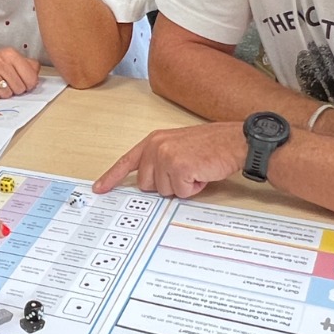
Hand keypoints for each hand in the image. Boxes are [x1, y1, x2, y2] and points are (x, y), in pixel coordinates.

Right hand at [0, 42, 41, 100]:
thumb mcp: (6, 56)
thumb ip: (25, 63)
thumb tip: (37, 73)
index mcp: (9, 54)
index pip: (31, 78)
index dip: (29, 85)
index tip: (23, 84)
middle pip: (19, 88)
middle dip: (14, 90)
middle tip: (5, 84)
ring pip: (6, 95)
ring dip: (2, 94)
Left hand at [94, 123, 245, 198]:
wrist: (234, 141)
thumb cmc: (211, 145)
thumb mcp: (178, 146)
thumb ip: (159, 160)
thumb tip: (148, 183)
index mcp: (154, 140)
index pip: (127, 162)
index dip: (112, 177)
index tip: (99, 188)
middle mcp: (156, 146)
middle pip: (147, 185)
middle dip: (166, 185)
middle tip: (186, 171)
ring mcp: (166, 157)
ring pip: (164, 191)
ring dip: (182, 186)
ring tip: (196, 170)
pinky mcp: (179, 168)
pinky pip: (181, 193)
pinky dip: (194, 188)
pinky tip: (202, 173)